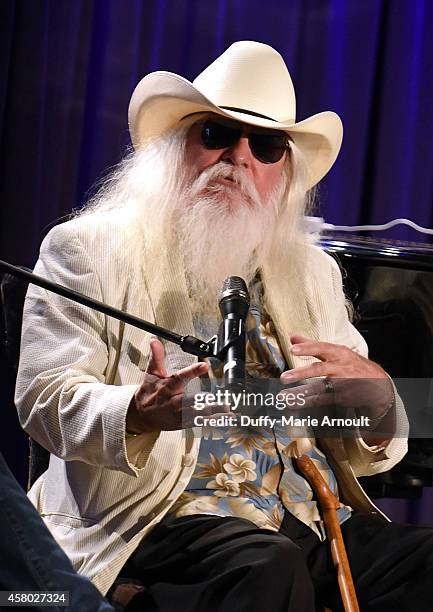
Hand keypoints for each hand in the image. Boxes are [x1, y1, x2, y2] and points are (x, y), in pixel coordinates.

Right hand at [126, 338, 230, 433]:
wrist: (141, 415)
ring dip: (214, 412)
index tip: (204, 365)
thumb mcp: (152, 373)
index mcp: (168, 387)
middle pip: (191, 400)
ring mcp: (179, 414)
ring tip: (228, 409)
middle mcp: (174, 401)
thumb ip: (157, 357)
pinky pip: (200, 423)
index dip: (192, 371)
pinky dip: (213, 421)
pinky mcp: (183, 423)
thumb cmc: (149, 393)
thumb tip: (155, 341)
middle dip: (205, 400)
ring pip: (198, 414)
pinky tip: (225, 418)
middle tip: (218, 397)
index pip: (180, 377)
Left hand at [280, 335, 394, 426]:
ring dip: (301, 393)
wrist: (378, 385)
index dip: (307, 348)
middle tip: (284, 377)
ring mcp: (342, 384)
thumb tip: (293, 337)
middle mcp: (340, 368)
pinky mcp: (342, 398)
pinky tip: (294, 405)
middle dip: (301, 373)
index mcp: (339, 353)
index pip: (322, 348)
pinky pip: (322, 400)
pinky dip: (308, 403)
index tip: (292, 349)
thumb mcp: (336, 351)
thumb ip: (313, 345)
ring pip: (319, 388)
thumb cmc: (352, 365)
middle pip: (320, 369)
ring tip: (284, 396)